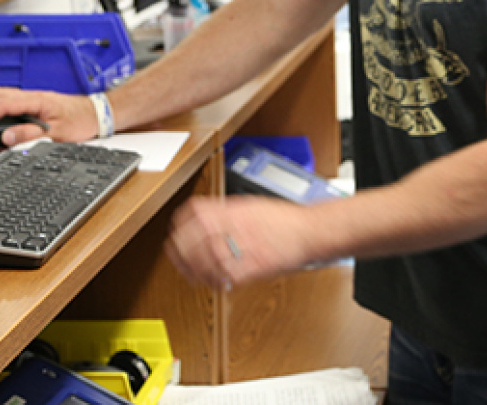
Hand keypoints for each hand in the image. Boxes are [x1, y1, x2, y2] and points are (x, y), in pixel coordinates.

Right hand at [0, 87, 98, 145]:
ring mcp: (32, 98)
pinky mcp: (33, 104)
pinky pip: (7, 102)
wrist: (97, 114)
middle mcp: (32, 96)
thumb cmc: (81, 121)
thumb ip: (31, 136)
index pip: (2, 104)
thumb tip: (7, 137)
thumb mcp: (57, 134)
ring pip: (0, 97)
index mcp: (37, 100)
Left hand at [167, 195, 315, 287]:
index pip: (196, 211)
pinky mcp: (252, 268)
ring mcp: (243, 247)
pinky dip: (214, 281)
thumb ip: (229, 211)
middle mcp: (236, 227)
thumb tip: (208, 216)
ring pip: (204, 259)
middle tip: (175, 253)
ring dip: (193, 268)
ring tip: (190, 272)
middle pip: (194, 236)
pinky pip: (224, 277)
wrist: (311, 232)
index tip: (175, 229)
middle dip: (180, 247)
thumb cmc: (287, 220)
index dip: (180, 221)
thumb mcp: (253, 205)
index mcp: (235, 210)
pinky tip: (213, 281)